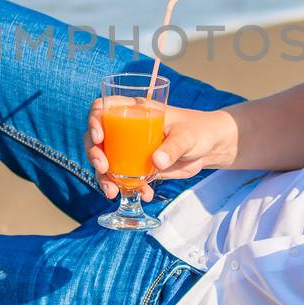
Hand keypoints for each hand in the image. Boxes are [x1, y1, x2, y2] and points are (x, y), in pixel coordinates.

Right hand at [86, 102, 233, 200]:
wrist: (209, 148)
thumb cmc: (198, 131)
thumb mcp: (187, 136)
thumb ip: (173, 147)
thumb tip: (156, 162)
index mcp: (134, 111)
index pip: (102, 109)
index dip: (94, 121)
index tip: (99, 137)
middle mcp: (126, 129)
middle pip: (96, 138)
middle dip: (94, 154)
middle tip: (103, 168)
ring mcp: (129, 149)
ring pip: (105, 161)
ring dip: (104, 177)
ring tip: (112, 192)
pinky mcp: (137, 167)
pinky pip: (122, 178)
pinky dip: (127, 188)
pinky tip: (144, 195)